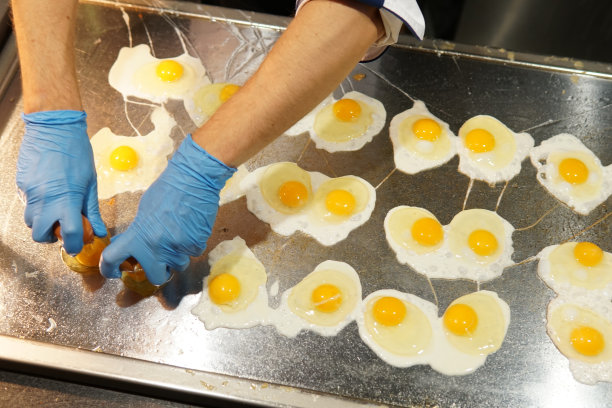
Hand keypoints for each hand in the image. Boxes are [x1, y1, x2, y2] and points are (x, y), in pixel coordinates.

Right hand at [16, 110, 106, 254]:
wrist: (54, 128)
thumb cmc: (77, 153)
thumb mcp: (91, 183)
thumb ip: (92, 210)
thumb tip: (100, 231)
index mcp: (66, 199)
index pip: (69, 234)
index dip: (74, 245)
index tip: (77, 245)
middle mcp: (44, 199)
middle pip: (39, 235)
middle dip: (51, 237)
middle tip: (62, 229)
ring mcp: (29, 192)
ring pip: (30, 220)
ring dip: (42, 221)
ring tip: (56, 209)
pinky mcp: (21, 184)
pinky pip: (26, 203)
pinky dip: (37, 205)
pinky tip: (48, 192)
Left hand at [100, 135, 235, 285]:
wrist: (194, 179)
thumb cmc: (168, 190)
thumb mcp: (143, 210)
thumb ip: (136, 232)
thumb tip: (127, 245)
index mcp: (138, 236)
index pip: (113, 259)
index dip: (109, 269)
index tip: (113, 271)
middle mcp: (157, 247)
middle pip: (156, 277)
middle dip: (156, 271)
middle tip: (157, 261)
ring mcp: (179, 248)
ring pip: (178, 265)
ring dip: (176, 256)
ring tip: (178, 236)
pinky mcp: (197, 245)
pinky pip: (192, 253)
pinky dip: (191, 245)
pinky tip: (190, 228)